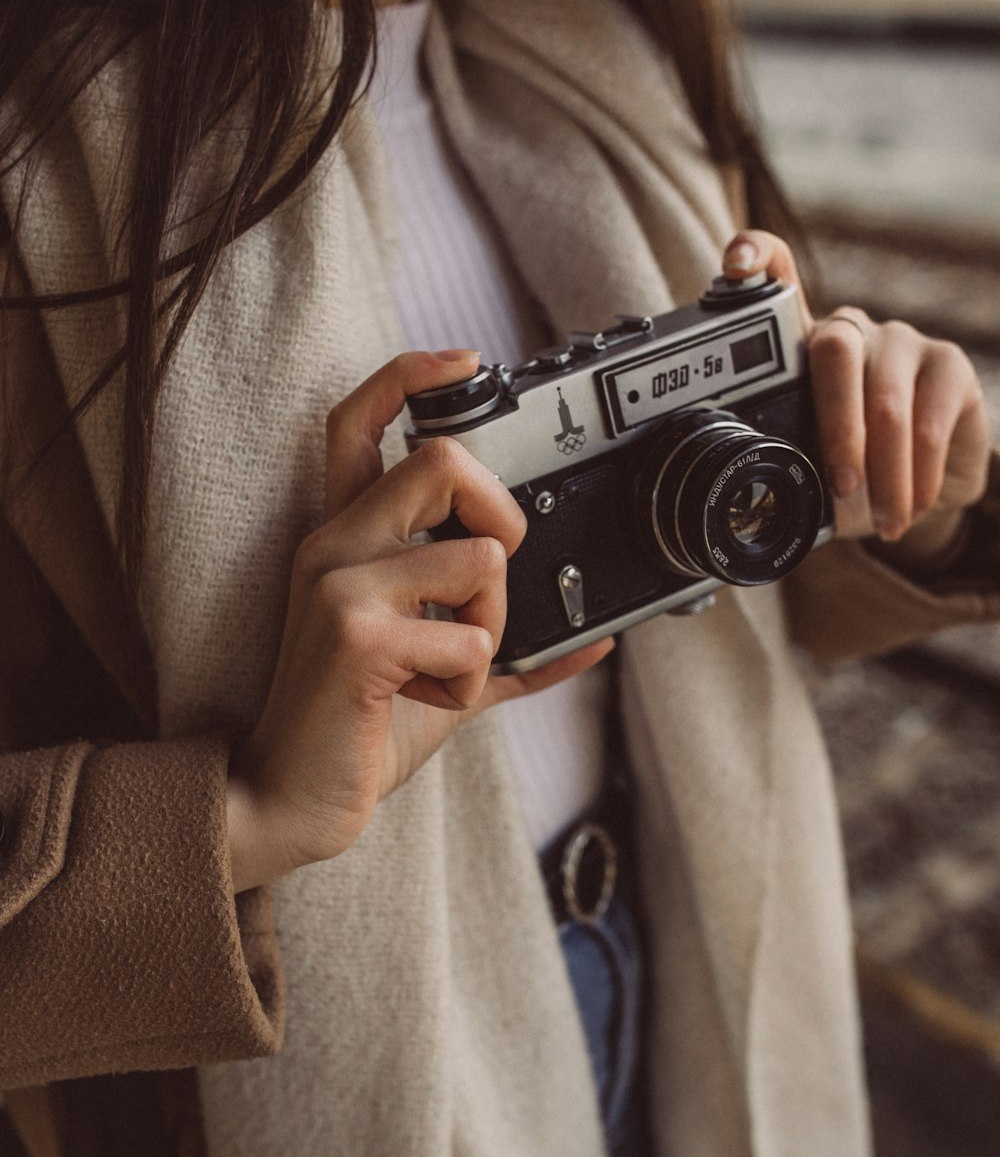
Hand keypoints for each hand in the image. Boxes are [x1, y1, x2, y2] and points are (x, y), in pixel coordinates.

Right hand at [226, 350, 612, 891]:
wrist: (292, 795)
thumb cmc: (359, 726)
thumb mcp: (439, 669)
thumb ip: (506, 644)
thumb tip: (596, 639)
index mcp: (347, 540)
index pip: (356, 422)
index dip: (410, 375)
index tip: (465, 361)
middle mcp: (335, 545)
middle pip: (443, 460)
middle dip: (501, 516)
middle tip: (494, 577)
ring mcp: (341, 584)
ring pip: (478, 555)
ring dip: (491, 623)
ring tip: (448, 665)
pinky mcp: (355, 634)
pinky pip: (470, 634)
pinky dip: (470, 678)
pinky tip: (427, 697)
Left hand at [722, 230, 991, 563]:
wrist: (919, 492)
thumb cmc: (849, 474)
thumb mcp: (808, 470)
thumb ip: (783, 463)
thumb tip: (753, 499)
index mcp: (799, 349)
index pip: (775, 281)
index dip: (757, 261)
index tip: (735, 264)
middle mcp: (847, 331)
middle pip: (833, 350)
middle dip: (836, 430)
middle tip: (842, 488)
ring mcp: (900, 341)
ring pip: (886, 403)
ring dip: (886, 476)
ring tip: (883, 521)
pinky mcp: (949, 363)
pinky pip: (929, 422)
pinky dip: (918, 477)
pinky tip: (914, 505)